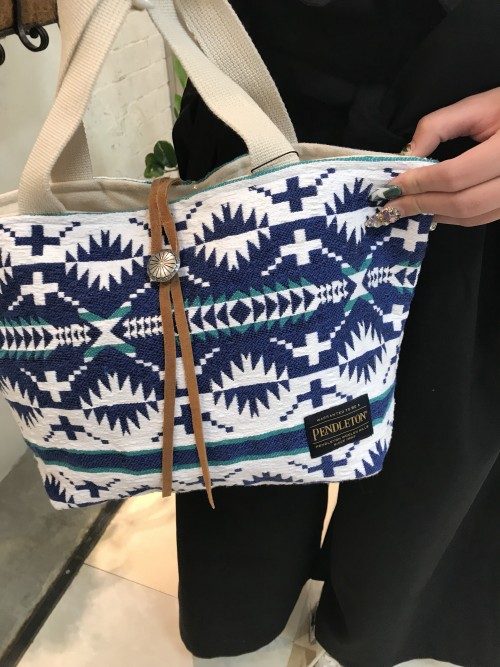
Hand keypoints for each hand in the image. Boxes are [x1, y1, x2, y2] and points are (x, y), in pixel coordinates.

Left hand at [368, 87, 499, 226]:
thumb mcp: (479, 106)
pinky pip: (483, 218)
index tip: (394, 184)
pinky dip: (454, 217)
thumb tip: (406, 155)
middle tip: (392, 205)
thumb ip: (438, 126)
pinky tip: (435, 208)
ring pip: (473, 216)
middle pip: (463, 202)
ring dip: (436, 214)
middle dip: (422, 204)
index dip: (421, 182)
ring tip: (409, 208)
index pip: (456, 175)